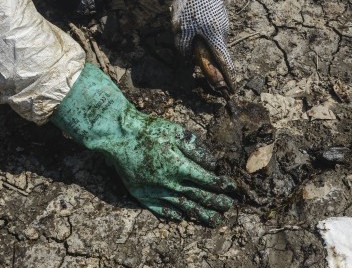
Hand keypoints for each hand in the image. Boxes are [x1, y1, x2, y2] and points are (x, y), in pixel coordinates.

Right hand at [109, 115, 236, 226]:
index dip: (222, 185)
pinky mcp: (141, 194)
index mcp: (181, 167)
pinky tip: (181, 218)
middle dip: (216, 203)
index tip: (232, 188)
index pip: (207, 180)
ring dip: (200, 214)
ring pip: (182, 207)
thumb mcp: (177, 133)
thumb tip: (212, 165)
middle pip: (198, 196)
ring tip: (214, 221)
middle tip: (228, 209)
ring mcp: (155, 191)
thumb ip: (196, 150)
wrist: (119, 135)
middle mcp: (170, 183)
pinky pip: (160, 209)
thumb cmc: (150, 130)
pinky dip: (172, 214)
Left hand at [172, 0, 235, 93]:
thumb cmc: (191, 4)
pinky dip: (202, 33)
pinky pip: (210, 30)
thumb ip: (183, 48)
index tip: (232, 90)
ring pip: (213, 40)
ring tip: (187, 30)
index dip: (229, 79)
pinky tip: (189, 20)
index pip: (225, 64)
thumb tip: (186, 62)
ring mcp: (222, 23)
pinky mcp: (218, 15)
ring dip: (202, 43)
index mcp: (216, 39)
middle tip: (200, 63)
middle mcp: (222, 32)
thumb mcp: (181, 29)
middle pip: (218, 53)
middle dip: (210, 61)